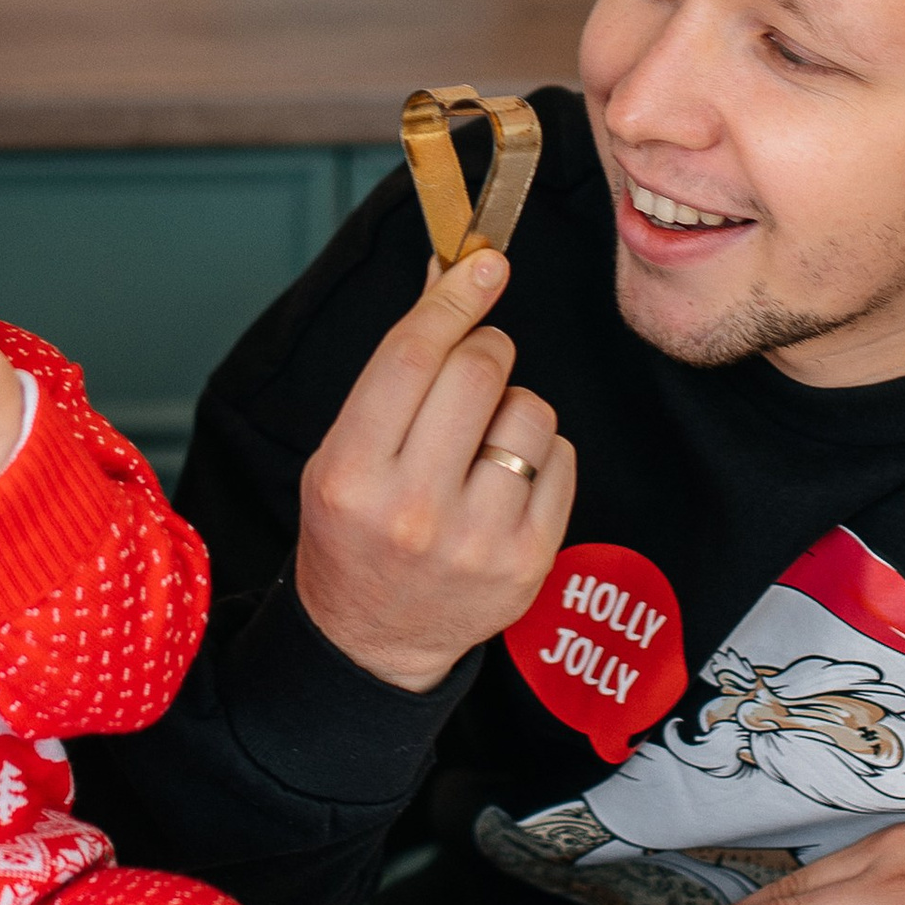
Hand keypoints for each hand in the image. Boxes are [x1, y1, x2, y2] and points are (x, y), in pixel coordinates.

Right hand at [293, 251, 576, 694]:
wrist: (371, 640)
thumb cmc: (354, 531)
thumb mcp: (342, 451)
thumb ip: (393, 372)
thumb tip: (446, 277)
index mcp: (351, 473)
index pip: (411, 357)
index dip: (452, 299)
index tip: (484, 264)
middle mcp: (411, 508)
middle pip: (478, 372)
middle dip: (485, 349)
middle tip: (473, 368)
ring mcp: (475, 539)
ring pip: (530, 410)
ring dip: (513, 406)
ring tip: (481, 443)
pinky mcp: (527, 561)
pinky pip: (562, 458)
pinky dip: (541, 453)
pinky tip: (505, 481)